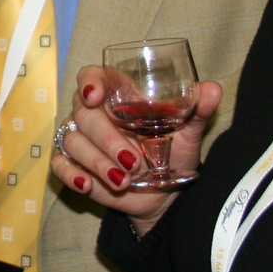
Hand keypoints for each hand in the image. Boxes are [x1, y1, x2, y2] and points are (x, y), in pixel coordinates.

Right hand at [49, 65, 221, 235]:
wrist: (167, 195)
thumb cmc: (173, 153)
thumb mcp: (188, 132)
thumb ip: (198, 110)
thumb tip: (213, 89)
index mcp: (118, 96)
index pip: (92, 76)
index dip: (88, 82)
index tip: (95, 97)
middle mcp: (94, 114)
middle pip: (83, 114)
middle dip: (106, 140)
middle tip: (132, 162)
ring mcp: (81, 140)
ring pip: (72, 141)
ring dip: (97, 162)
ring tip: (124, 181)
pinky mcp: (74, 166)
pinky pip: (59, 165)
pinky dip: (71, 174)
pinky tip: (88, 185)